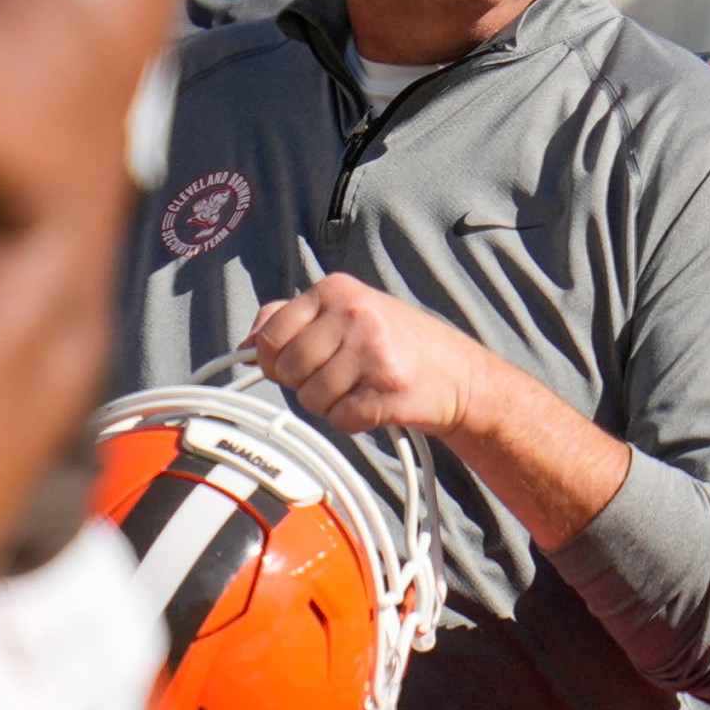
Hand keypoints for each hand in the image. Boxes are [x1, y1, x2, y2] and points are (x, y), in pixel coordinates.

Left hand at [248, 273, 493, 435]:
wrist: (461, 376)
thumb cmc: (399, 345)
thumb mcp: (346, 311)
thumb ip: (292, 317)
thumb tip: (248, 342)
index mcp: (337, 289)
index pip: (269, 336)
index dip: (276, 360)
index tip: (301, 363)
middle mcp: (355, 313)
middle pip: (286, 371)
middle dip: (306, 384)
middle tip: (342, 376)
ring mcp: (373, 350)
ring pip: (310, 399)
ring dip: (332, 404)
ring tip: (363, 387)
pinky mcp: (386, 388)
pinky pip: (339, 419)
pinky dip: (354, 420)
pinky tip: (376, 403)